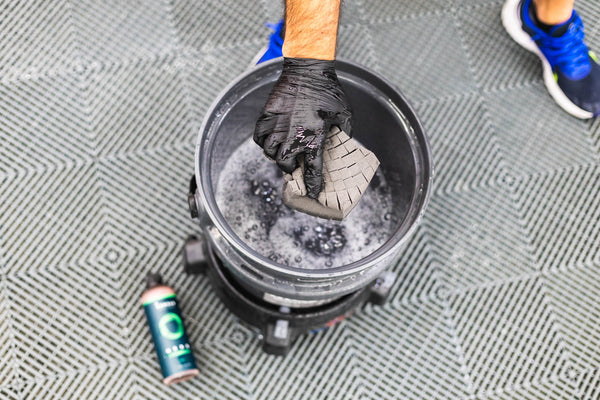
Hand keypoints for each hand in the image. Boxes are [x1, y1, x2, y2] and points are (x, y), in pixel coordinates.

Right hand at [254, 58, 351, 197]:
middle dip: (291, 170)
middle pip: (286, 167)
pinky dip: (264, 143)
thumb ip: (344, 133)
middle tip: (296, 166)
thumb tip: (344, 144)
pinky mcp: (265, 118)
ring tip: (284, 153)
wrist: (307, 70)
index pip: (312, 172)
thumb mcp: (345, 114)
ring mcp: (276, 128)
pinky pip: (259, 139)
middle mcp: (292, 138)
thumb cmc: (328, 91)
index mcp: (313, 140)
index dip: (313, 186)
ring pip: (270, 154)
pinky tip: (272, 139)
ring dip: (277, 157)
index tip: (313, 193)